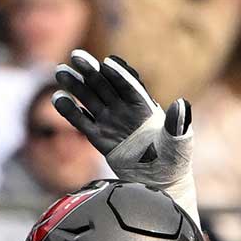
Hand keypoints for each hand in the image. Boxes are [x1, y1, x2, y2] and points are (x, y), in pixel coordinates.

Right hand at [52, 50, 198, 222]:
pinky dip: (71, 111)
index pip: (129, 87)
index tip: (107, 63)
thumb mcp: (179, 144)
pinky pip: (83, 122)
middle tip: (76, 57)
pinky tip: (58, 98)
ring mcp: (111, 123)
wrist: (160, 184)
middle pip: (106, 87)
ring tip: (61, 72)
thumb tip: (182, 105)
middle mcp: (126, 111)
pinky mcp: (100, 139)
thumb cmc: (174, 162)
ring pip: (91, 100)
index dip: (119, 75)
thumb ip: (178, 125)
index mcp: (145, 107)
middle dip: (91, 72)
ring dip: (76, 86)